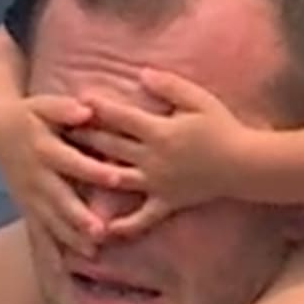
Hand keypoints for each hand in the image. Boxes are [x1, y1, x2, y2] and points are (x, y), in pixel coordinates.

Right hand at [0, 92, 141, 255]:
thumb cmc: (30, 115)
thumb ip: (65, 108)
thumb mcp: (44, 105)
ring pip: (51, 221)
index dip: (93, 170)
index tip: (117, 178)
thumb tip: (86, 110)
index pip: (73, 162)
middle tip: (101, 232)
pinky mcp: (27, 209)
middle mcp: (37, 177)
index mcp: (45, 149)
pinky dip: (49, 253)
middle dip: (80, 217)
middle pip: (60, 199)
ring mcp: (31, 196)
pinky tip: (62, 274)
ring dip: (70, 237)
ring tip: (92, 253)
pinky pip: (39, 233)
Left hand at [78, 70, 251, 237]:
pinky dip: (124, 225)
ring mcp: (157, 183)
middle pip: (110, 146)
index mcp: (159, 131)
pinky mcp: (167, 202)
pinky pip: (142, 217)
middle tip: (59, 131)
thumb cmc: (223, 127)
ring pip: (116, 179)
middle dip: (85, 136)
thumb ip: (168, 85)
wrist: (245, 164)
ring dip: (92, 175)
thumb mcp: (198, 99)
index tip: (76, 101)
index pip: (120, 117)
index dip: (97, 108)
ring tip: (68, 171)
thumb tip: (140, 74)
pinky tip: (104, 229)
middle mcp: (152, 158)